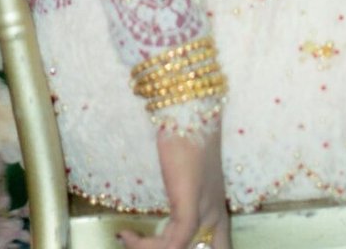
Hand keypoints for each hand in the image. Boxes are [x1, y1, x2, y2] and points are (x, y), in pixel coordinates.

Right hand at [120, 122, 230, 248]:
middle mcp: (215, 216)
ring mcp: (204, 214)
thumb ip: (181, 188)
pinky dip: (146, 246)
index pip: (219, 247)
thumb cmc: (187, 132)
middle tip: (144, 242)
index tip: (156, 241)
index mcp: (218, 210)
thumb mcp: (187, 168)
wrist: (190, 110)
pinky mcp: (190, 208)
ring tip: (129, 240)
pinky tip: (127, 235)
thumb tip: (164, 198)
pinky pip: (173, 245)